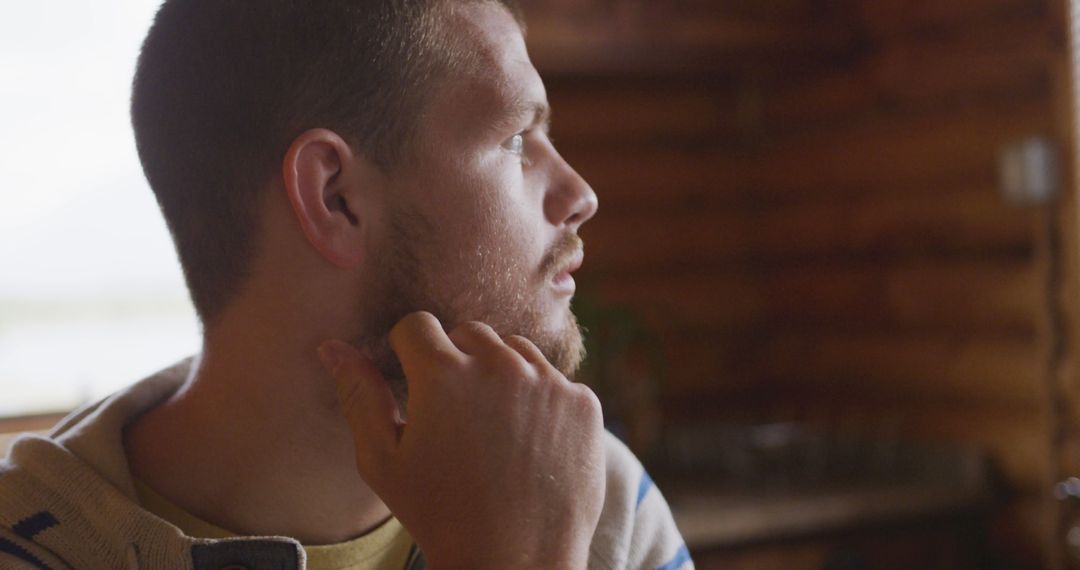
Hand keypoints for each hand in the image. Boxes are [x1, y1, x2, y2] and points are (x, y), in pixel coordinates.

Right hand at [318, 311, 605, 569]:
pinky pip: (554, 380)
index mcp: (444, 374)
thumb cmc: (440, 514)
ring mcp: (549, 382)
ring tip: (492, 429)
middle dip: (457, 362)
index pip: (418, 325)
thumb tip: (331, 346)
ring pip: (514, 351)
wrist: (515, 562)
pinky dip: (541, 401)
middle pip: (469, 333)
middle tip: (455, 416)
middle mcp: (500, 366)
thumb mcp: (383, 460)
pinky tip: (529, 443)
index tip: (415, 382)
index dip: (409, 352)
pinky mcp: (584, 402)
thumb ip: (359, 394)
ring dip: (500, 375)